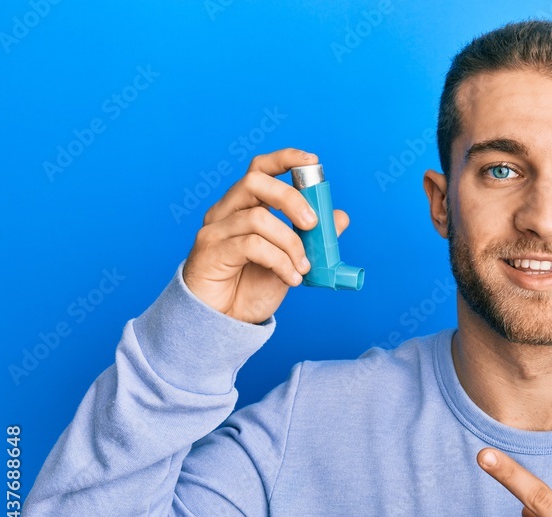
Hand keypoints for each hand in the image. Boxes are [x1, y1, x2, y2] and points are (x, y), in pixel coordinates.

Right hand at [182, 148, 350, 322]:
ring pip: (258, 218)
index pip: (260, 169)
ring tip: (303, 267)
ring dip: (291, 243)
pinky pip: (252, 245)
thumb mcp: (291, 261)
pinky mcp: (210, 251)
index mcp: (243, 206)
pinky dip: (280, 261)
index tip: (313, 162)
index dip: (285, 159)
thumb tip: (340, 217)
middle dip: (292, 199)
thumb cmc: (251, 288)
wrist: (225, 323)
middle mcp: (225, 212)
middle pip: (255, 181)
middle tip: (313, 225)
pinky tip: (292, 278)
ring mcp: (215, 230)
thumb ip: (312, 239)